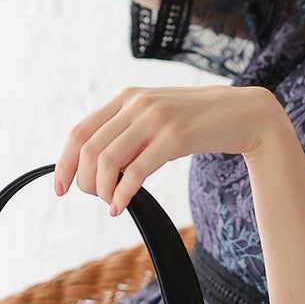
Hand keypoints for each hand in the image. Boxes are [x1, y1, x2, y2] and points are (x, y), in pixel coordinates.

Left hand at [53, 85, 279, 216]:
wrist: (243, 113)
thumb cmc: (198, 121)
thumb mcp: (157, 117)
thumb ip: (128, 131)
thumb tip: (98, 166)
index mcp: (127, 97)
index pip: (80, 131)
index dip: (65, 163)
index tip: (60, 187)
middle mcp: (137, 104)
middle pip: (90, 149)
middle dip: (84, 181)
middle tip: (95, 198)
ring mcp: (156, 119)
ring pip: (108, 161)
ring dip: (102, 190)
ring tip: (110, 202)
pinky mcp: (175, 137)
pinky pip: (137, 171)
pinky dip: (123, 194)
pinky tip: (122, 206)